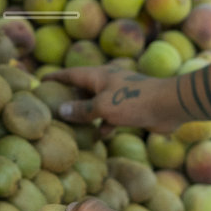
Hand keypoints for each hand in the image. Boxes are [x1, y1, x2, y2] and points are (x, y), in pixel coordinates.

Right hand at [43, 66, 169, 131]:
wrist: (169, 105)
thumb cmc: (135, 101)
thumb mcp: (104, 106)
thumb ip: (82, 110)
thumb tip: (61, 110)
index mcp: (98, 76)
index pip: (71, 74)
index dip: (56, 77)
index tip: (41, 81)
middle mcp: (107, 83)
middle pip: (82, 89)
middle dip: (68, 97)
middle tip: (52, 107)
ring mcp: (119, 96)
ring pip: (96, 105)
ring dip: (85, 114)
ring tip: (71, 125)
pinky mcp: (130, 109)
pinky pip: (110, 116)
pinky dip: (103, 124)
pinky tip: (99, 136)